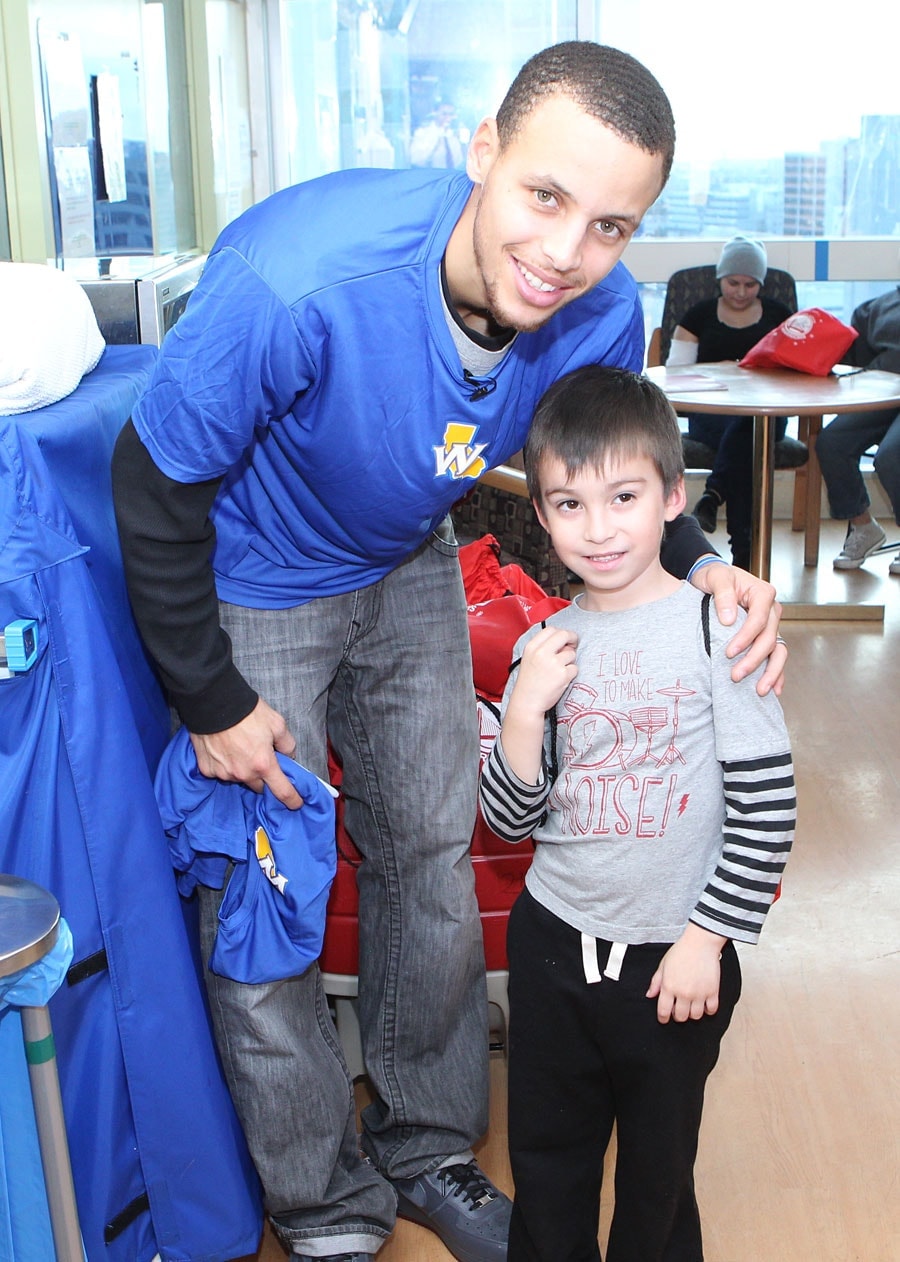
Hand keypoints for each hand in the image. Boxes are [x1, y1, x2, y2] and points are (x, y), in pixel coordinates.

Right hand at [189, 698, 303, 808]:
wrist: (212, 703)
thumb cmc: (246, 712)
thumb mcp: (277, 723)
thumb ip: (287, 744)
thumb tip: (289, 756)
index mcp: (263, 764)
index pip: (282, 791)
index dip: (292, 799)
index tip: (296, 803)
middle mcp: (243, 773)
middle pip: (259, 787)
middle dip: (263, 777)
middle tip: (261, 759)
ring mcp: (223, 773)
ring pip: (239, 779)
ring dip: (243, 770)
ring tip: (240, 748)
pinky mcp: (207, 769)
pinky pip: (220, 772)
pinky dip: (224, 764)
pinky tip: (224, 749)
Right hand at [514, 626, 578, 715]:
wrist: (527, 702)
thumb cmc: (529, 682)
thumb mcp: (529, 659)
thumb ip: (543, 648)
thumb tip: (564, 642)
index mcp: (532, 647)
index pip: (551, 629)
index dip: (560, 633)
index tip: (564, 639)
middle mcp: (542, 652)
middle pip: (564, 635)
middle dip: (572, 639)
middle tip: (573, 646)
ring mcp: (553, 663)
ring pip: (571, 654)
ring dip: (569, 661)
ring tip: (559, 671)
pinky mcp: (563, 675)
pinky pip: (575, 668)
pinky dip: (571, 674)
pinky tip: (561, 680)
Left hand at [646, 924, 727, 1023]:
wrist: (700, 942)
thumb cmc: (682, 951)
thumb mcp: (663, 965)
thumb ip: (656, 982)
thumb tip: (650, 995)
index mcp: (669, 986)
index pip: (664, 1011)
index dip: (663, 1018)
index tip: (664, 1018)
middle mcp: (684, 992)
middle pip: (681, 1017)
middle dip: (678, 1015)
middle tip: (679, 1009)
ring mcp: (699, 993)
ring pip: (696, 1016)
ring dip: (693, 1013)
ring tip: (691, 1006)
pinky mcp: (713, 991)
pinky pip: (711, 1010)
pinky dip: (708, 1010)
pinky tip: (704, 1004)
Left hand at [690, 559, 785, 695]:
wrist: (713, 579)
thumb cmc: (715, 576)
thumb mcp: (717, 578)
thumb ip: (723, 595)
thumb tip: (729, 619)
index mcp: (763, 594)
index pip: (759, 619)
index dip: (746, 638)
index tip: (730, 652)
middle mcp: (771, 611)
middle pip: (769, 639)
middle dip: (754, 660)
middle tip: (736, 675)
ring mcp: (770, 625)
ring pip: (777, 651)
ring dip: (770, 672)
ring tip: (759, 691)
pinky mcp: (764, 636)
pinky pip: (775, 656)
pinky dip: (776, 673)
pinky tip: (774, 689)